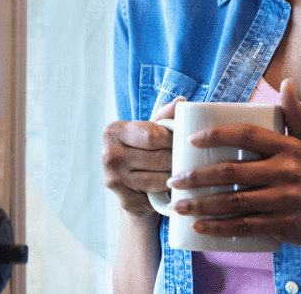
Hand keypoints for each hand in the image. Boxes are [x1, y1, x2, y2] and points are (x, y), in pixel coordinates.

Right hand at [102, 96, 184, 216]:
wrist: (129, 185)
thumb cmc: (143, 150)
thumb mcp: (150, 129)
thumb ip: (164, 115)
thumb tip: (181, 101)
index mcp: (114, 131)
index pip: (153, 135)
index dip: (174, 139)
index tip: (187, 141)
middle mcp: (109, 154)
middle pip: (159, 158)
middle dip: (178, 159)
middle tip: (191, 159)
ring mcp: (114, 179)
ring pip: (159, 179)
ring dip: (175, 177)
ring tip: (184, 172)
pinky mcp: (123, 200)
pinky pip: (155, 197)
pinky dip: (166, 194)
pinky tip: (172, 189)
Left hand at [167, 79, 300, 248]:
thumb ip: (295, 113)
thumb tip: (286, 82)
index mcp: (288, 148)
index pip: (247, 135)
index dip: (217, 135)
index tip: (191, 140)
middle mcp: (286, 173)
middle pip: (233, 171)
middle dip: (197, 177)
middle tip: (174, 180)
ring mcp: (283, 201)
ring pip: (234, 202)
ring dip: (201, 205)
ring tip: (177, 205)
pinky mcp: (280, 225)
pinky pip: (244, 227)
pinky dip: (219, 228)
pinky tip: (198, 227)